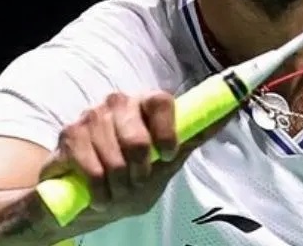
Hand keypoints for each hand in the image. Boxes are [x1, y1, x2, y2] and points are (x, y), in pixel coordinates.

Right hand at [40, 91, 225, 220]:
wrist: (93, 199)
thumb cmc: (134, 177)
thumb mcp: (168, 161)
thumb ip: (194, 135)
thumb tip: (233, 108)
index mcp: (146, 105)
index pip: (161, 102)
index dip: (166, 133)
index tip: (166, 155)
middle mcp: (118, 103)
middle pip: (137, 138)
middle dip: (139, 173)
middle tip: (136, 182)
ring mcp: (91, 116)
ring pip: (113, 160)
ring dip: (117, 187)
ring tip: (115, 190)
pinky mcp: (68, 136)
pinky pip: (90, 168)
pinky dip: (98, 191)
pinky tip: (97, 193)